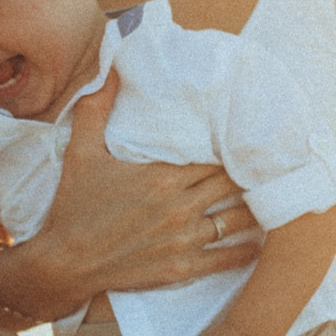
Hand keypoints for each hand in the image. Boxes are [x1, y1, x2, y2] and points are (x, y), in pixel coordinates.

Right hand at [0, 71, 260, 316]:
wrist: (64, 264)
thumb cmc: (73, 207)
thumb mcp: (81, 152)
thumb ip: (97, 108)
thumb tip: (110, 66)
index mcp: (162, 176)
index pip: (216, 157)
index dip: (234, 149)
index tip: (246, 140)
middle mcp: (180, 206)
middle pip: (232, 184)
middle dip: (248, 174)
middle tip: (267, 167)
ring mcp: (184, 239)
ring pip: (238, 219)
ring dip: (255, 209)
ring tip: (271, 199)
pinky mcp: (183, 268)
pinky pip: (228, 258)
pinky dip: (248, 249)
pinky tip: (261, 242)